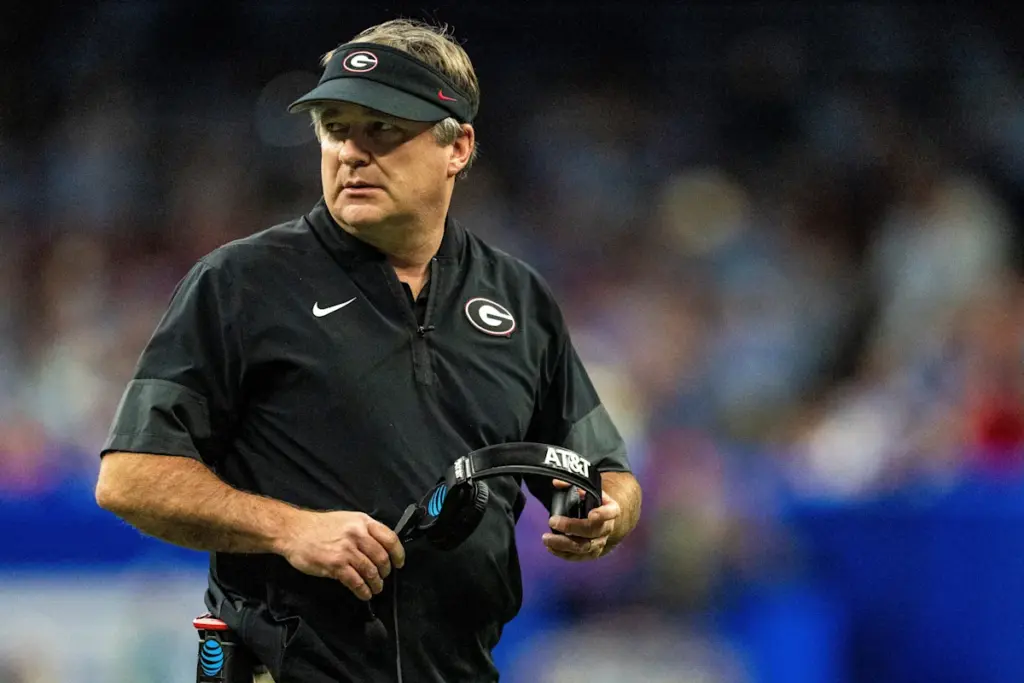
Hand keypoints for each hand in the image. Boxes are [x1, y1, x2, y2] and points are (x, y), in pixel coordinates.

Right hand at [280, 510, 404, 600]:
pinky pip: (356, 582)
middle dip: (386, 572)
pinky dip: (363, 591)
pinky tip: (364, 594)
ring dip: (376, 584)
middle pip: (382, 557)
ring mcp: (346, 550)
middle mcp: (357, 534)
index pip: (390, 538)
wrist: (293, 531)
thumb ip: (364, 530)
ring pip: (371, 571)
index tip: (399, 563)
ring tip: (376, 589)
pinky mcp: (335, 565)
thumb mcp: (346, 519)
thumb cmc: (319, 526)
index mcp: (362, 522)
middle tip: (383, 578)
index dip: (398, 554)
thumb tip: (380, 546)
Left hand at [542, 479, 619, 561]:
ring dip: (564, 544)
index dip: (602, 514)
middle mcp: (607, 528)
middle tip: (552, 521)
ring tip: (546, 539)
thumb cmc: (593, 502)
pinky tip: (551, 548)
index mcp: (610, 509)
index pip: (610, 512)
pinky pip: (579, 557)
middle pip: (592, 531)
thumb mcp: (588, 489)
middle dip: (571, 527)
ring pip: (585, 547)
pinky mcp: (592, 553)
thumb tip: (557, 483)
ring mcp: (600, 542)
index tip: (591, 514)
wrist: (604, 518)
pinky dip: (564, 554)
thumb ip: (573, 484)